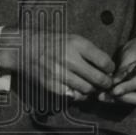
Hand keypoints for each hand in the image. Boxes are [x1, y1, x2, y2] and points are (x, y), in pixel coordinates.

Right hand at [0, 27, 114, 101]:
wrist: (25, 48)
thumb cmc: (52, 43)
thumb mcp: (72, 38)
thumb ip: (90, 51)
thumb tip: (108, 68)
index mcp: (76, 44)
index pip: (105, 62)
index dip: (111, 69)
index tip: (109, 70)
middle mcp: (69, 59)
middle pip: (98, 78)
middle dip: (106, 83)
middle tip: (105, 83)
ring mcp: (59, 73)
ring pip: (87, 89)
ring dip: (92, 90)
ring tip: (91, 86)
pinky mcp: (52, 85)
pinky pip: (73, 95)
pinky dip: (79, 95)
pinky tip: (78, 89)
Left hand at [98, 29, 135, 104]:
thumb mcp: (130, 54)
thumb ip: (123, 70)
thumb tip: (112, 84)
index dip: (128, 87)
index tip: (114, 90)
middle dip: (127, 98)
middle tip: (109, 95)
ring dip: (120, 100)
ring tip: (103, 96)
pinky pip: (134, 100)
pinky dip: (119, 99)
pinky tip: (105, 96)